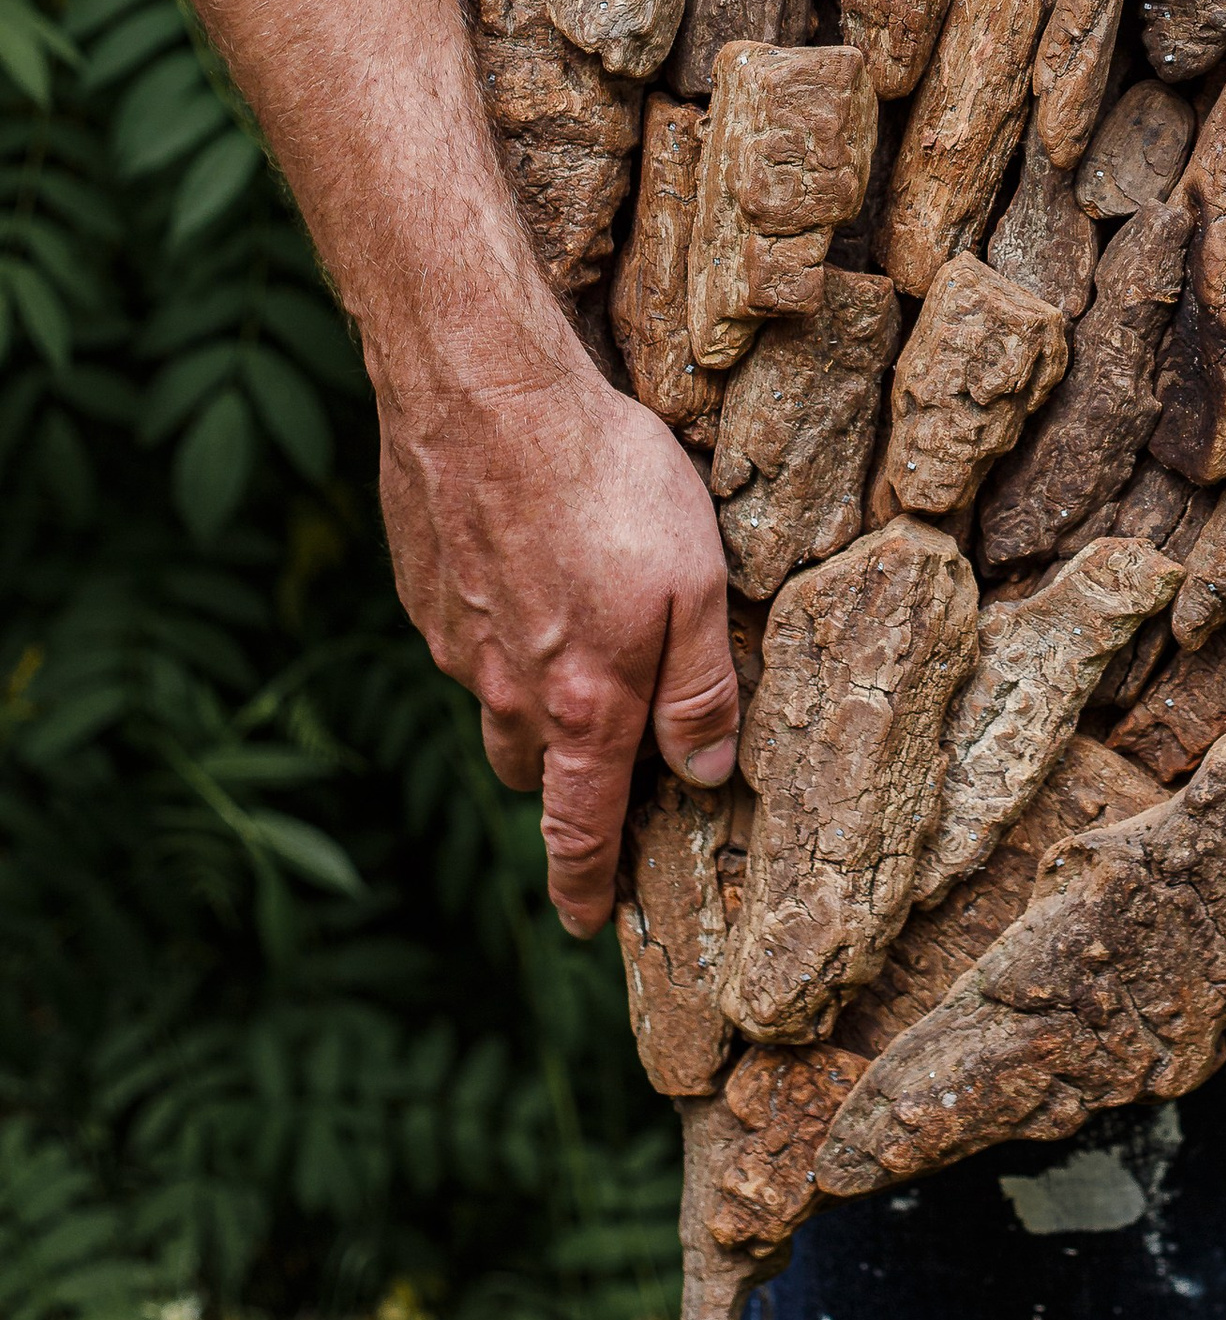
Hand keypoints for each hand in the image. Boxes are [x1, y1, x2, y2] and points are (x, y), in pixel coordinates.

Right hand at [378, 343, 738, 935]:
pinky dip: (496, 631)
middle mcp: (506, 689)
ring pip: (494, 702)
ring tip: (573, 639)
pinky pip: (465, 639)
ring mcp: (454, 640)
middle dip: (563, 782)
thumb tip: (709, 773)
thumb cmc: (607, 480)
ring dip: (530, 697)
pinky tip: (528, 569)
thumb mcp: (696, 580)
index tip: (587, 926)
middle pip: (532, 771)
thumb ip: (700, 686)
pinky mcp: (422, 589)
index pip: (581, 827)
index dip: (586, 885)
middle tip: (601, 759)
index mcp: (582, 702)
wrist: (483, 393)